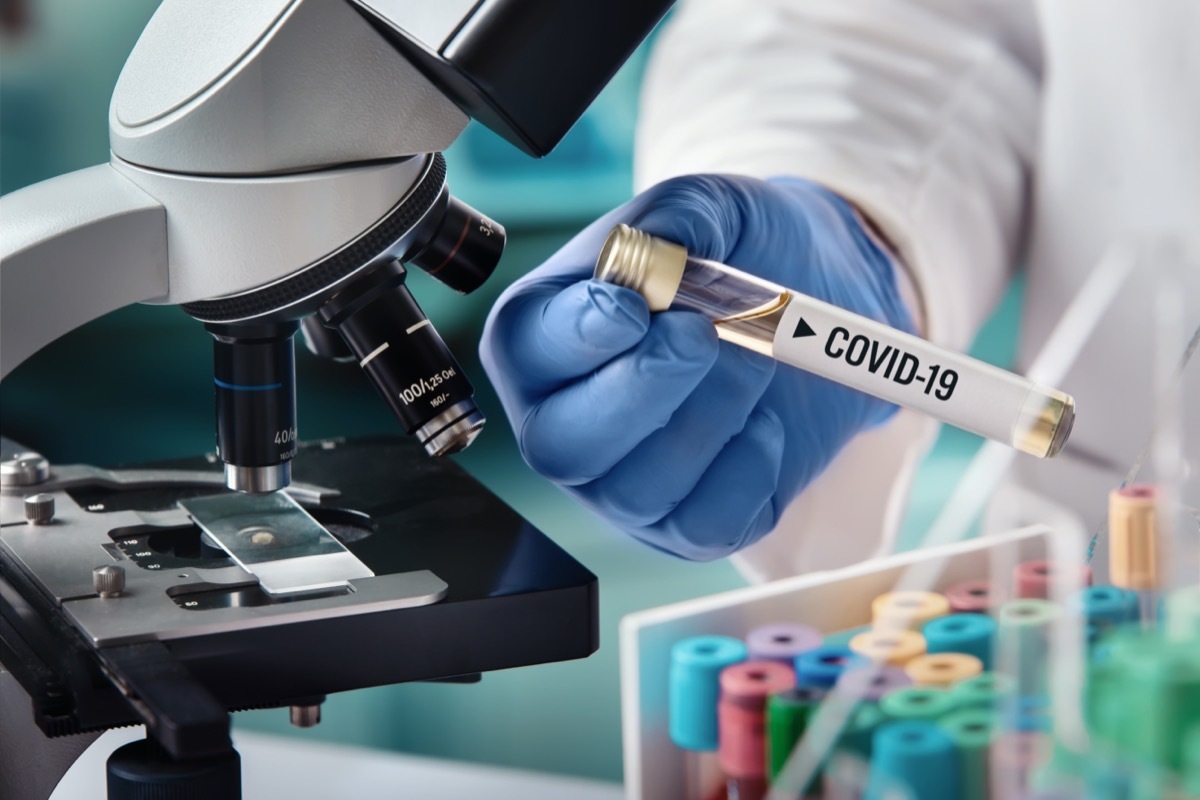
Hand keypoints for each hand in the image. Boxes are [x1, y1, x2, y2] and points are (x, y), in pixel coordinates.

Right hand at [480, 174, 914, 559]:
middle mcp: (564, 418)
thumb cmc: (739, 252)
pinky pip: (706, 525)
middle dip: (642, 390)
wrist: (813, 302)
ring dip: (710, 417)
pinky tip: (765, 422)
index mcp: (542, 334)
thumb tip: (660, 253)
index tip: (637, 306)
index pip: (528, 349)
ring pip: (639, 488)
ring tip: (755, 358)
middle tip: (704, 333)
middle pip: (563, 445)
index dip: (578, 336)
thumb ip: (677, 218)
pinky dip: (749, 470)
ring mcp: (619, 483)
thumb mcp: (711, 206)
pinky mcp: (684, 524)